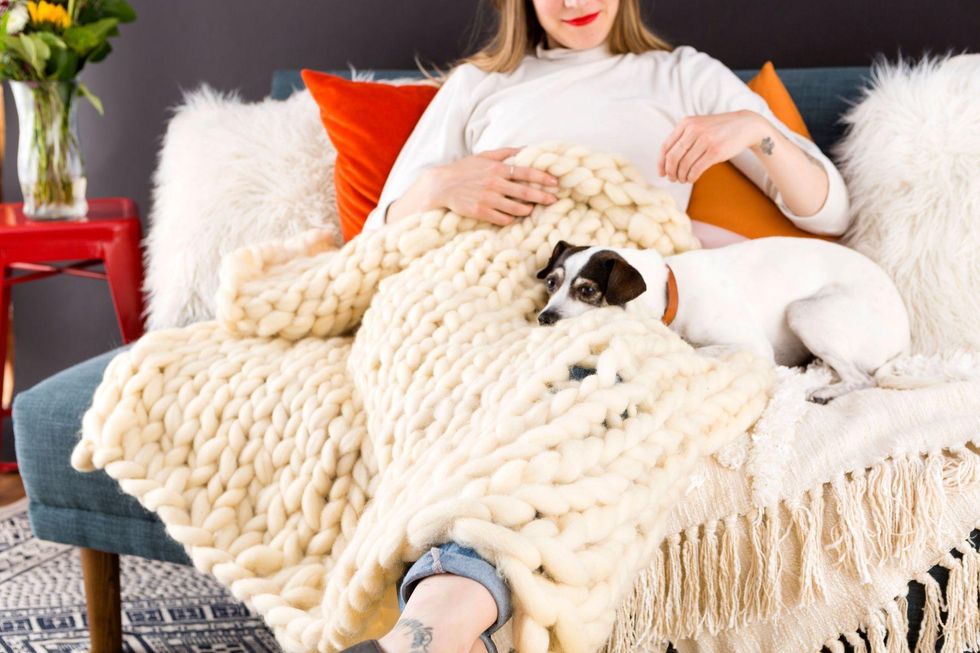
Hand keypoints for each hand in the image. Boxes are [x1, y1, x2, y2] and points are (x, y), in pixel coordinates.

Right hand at [428, 147, 560, 225]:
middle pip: (525, 192)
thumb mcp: (484, 156)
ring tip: (533, 209)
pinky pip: (502, 219)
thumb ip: (505, 152)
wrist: (441, 185)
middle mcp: (495, 184)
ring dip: (527, 210)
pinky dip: (511, 219)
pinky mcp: (481, 212)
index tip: (555, 182)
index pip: (526, 172)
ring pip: (516, 208)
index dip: (542, 177)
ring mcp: (488, 199)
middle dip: (542, 196)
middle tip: (554, 200)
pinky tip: (514, 217)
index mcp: (497, 168)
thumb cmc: (463, 169)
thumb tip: (525, 148)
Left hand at [657, 110, 768, 183]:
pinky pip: (696, 169)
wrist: (745, 125)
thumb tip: (666, 162)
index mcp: (686, 123)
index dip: (661, 163)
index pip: (665, 147)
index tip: (661, 173)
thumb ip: (683, 138)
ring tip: (683, 179)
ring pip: (684, 165)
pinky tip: (692, 179)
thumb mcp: (698, 126)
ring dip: (681, 177)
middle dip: (670, 172)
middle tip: (672, 179)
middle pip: (672, 158)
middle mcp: (693, 130)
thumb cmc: (718, 129)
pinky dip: (691, 177)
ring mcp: (705, 140)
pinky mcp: (715, 151)